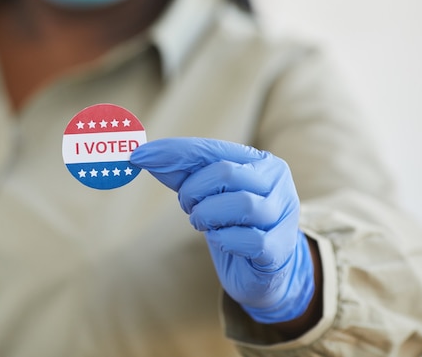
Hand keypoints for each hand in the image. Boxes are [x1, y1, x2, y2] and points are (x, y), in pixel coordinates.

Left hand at [130, 137, 314, 323]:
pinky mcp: (279, 249)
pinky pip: (249, 239)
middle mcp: (277, 183)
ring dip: (208, 215)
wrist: (264, 271)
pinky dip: (224, 240)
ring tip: (202, 223)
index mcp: (260, 162)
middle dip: (194, 191)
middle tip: (188, 206)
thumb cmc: (233, 224)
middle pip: (226, 174)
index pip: (211, 150)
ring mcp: (282, 215)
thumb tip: (141, 154)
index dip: (173, 152)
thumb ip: (180, 173)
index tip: (138, 155)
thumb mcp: (207, 194)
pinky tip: (221, 241)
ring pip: (240, 204)